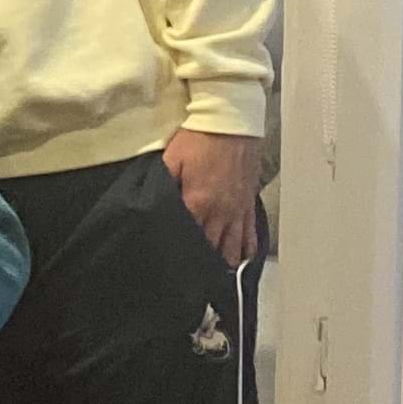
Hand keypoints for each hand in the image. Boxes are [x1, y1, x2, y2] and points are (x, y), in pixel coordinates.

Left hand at [163, 127, 262, 267]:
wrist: (231, 121)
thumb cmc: (198, 139)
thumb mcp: (171, 160)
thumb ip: (163, 185)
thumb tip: (153, 208)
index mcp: (198, 202)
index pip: (187, 236)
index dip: (179, 253)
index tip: (172, 268)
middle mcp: (221, 211)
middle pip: (211, 247)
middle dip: (201, 264)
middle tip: (192, 282)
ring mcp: (237, 208)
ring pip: (232, 245)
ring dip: (223, 262)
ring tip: (215, 280)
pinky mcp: (248, 202)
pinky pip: (249, 232)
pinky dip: (245, 249)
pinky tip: (240, 261)